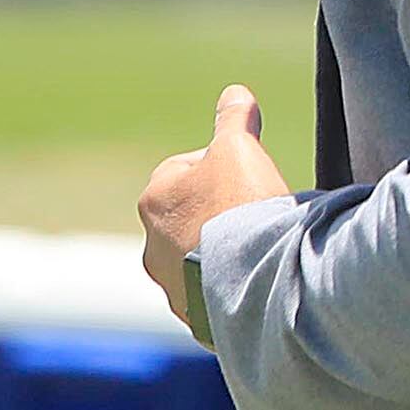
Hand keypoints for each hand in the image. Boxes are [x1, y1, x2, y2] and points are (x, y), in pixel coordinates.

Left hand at [137, 85, 286, 341]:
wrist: (255, 273)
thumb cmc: (240, 204)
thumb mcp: (239, 148)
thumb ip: (233, 120)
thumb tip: (234, 92)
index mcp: (154, 199)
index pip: (184, 170)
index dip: (221, 168)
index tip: (249, 175)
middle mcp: (150, 244)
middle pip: (188, 218)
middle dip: (216, 215)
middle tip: (256, 212)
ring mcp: (171, 285)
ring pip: (197, 260)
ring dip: (221, 253)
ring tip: (259, 249)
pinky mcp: (193, 316)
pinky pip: (211, 296)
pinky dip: (230, 286)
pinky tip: (258, 278)